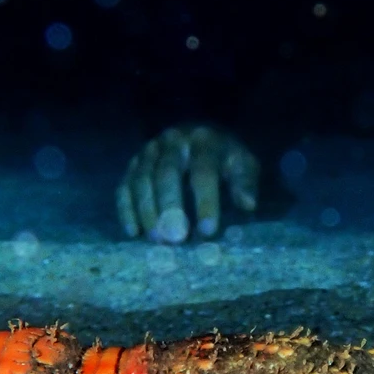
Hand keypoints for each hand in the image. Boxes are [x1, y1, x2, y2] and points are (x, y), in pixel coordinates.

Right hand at [117, 125, 258, 242]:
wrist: (199, 134)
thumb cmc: (224, 157)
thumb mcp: (243, 163)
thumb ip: (246, 182)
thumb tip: (248, 204)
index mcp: (204, 141)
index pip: (203, 171)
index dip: (205, 201)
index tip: (208, 230)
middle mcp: (172, 141)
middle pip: (167, 173)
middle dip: (170, 207)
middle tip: (176, 239)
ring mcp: (149, 151)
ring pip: (142, 179)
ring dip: (147, 211)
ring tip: (157, 239)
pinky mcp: (134, 164)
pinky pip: (125, 186)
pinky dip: (126, 209)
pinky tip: (133, 232)